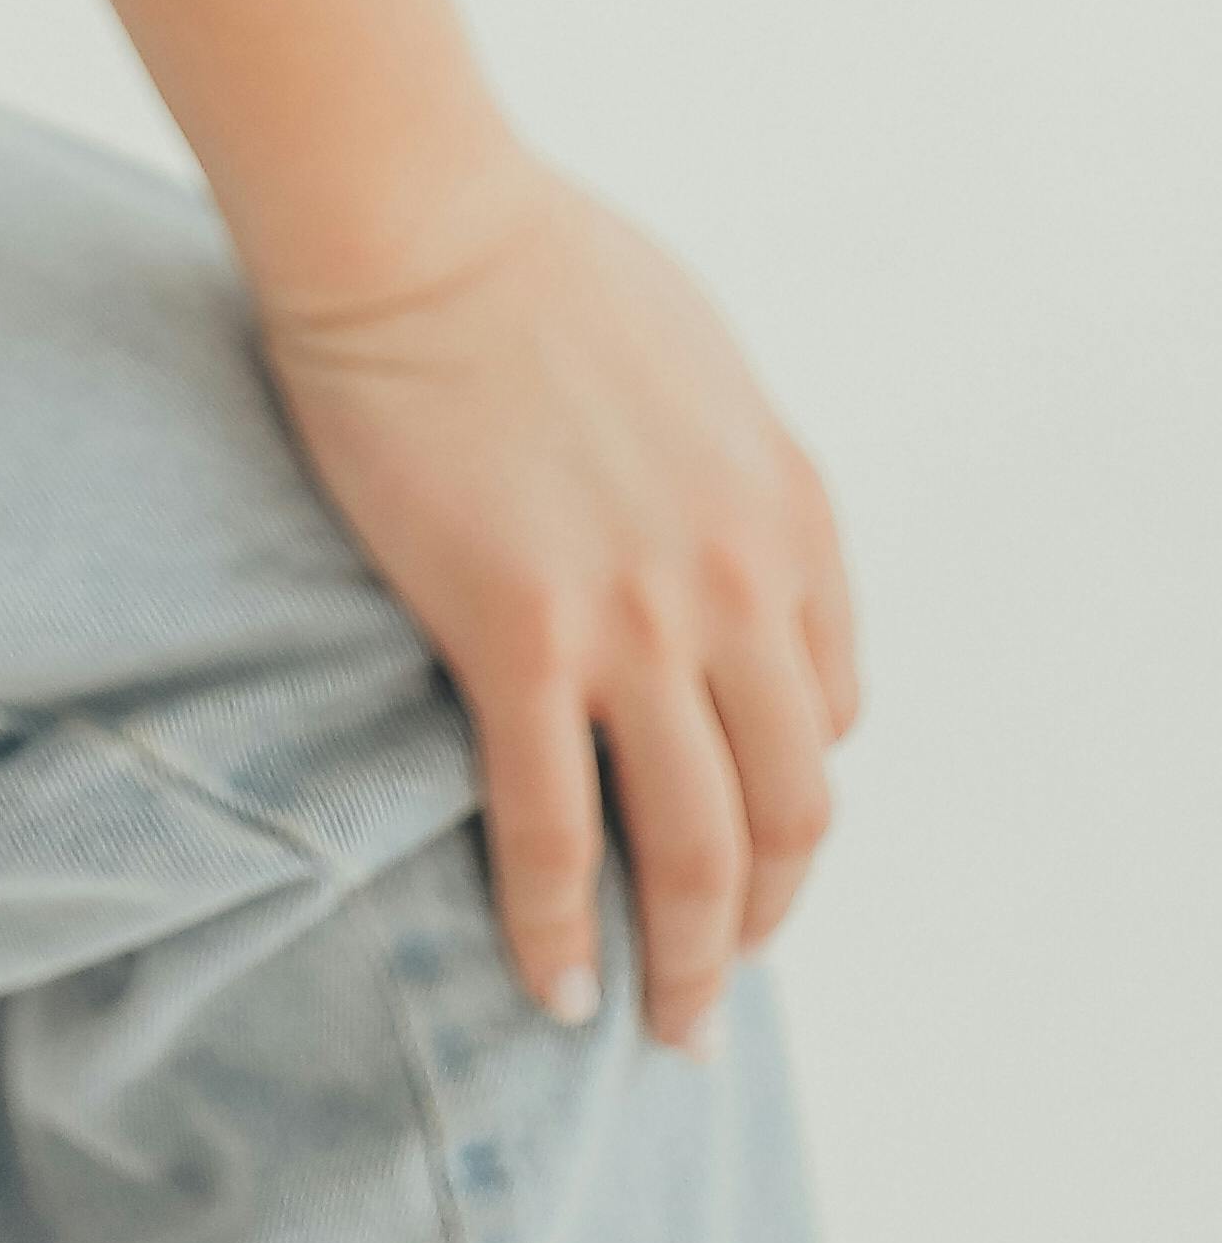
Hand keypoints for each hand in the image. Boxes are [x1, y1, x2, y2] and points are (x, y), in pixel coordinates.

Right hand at [249, 159, 860, 1057]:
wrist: (413, 216)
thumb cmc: (527, 253)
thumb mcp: (698, 356)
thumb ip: (728, 469)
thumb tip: (714, 537)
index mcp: (788, 512)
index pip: (828, 709)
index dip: (790, 791)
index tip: (744, 833)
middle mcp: (739, 584)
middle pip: (789, 807)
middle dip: (765, 914)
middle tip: (718, 978)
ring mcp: (634, 621)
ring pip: (696, 849)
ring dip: (692, 962)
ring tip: (663, 1026)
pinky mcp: (517, 638)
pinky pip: (554, 834)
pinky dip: (562, 932)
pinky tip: (552, 984)